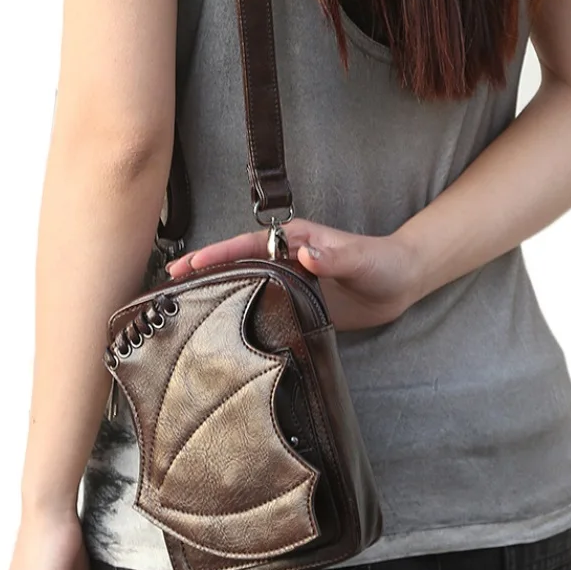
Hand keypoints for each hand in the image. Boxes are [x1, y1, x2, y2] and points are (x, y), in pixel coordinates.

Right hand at [166, 219, 422, 330]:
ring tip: (186, 307)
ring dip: (219, 292)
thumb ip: (332, 257)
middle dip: (205, 272)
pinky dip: (243, 313)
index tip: (187, 265)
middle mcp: (286, 260)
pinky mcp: (299, 304)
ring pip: (247, 286)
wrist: (400, 284)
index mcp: (293, 242)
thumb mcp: (357, 258)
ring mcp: (290, 283)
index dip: (216, 255)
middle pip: (237, 265)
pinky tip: (226, 328)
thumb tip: (305, 255)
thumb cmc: (380, 263)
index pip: (246, 247)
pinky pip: (266, 307)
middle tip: (169, 286)